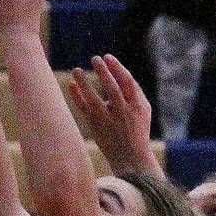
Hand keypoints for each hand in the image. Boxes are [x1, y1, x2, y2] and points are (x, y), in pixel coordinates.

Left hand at [68, 53, 154, 173]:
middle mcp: (123, 113)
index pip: (127, 83)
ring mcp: (108, 121)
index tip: (107, 57)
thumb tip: (120, 72)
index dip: (117, 68)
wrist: (131, 158)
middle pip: (112, 89)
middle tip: (95, 58)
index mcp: (137, 107)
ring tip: (76, 69)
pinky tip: (71, 85)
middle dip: (103, 72)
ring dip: (85, 83)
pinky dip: (77, 97)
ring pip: (94, 100)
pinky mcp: (96, 128)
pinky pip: (85, 110)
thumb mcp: (144, 111)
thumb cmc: (138, 129)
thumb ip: (135, 92)